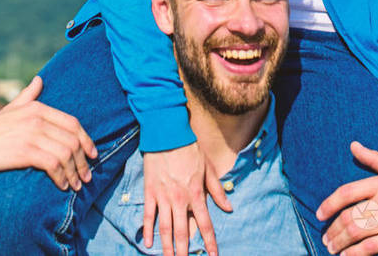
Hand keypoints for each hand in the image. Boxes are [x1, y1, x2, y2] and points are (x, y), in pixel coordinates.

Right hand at [0, 75, 97, 191]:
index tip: (93, 154)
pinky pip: (53, 164)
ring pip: (65, 153)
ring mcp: (31, 134)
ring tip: (76, 185)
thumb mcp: (11, 109)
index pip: (72, 122)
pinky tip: (61, 185)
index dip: (86, 140)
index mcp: (37, 107)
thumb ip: (28, 95)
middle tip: (87, 176)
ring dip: (74, 172)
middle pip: (72, 139)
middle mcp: (37, 117)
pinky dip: (61, 177)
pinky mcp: (25, 151)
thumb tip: (40, 79)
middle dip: (83, 160)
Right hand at [143, 141, 231, 255]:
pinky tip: (148, 244)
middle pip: (183, 232)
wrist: (167, 133)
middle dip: (184, 251)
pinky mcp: (150, 192)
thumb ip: (217, 190)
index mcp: (196, 193)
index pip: (205, 224)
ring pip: (166, 228)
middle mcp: (180, 199)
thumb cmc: (190, 149)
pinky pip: (149, 215)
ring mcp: (163, 196)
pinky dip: (147, 231)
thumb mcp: (208, 168)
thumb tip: (229, 207)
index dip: (209, 242)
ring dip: (167, 247)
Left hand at [316, 141, 377, 255]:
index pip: (346, 192)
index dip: (329, 204)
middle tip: (326, 239)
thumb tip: (353, 145)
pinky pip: (369, 247)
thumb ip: (374, 158)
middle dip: (333, 230)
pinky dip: (354, 253)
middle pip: (348, 215)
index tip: (319, 214)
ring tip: (332, 248)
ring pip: (355, 231)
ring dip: (339, 242)